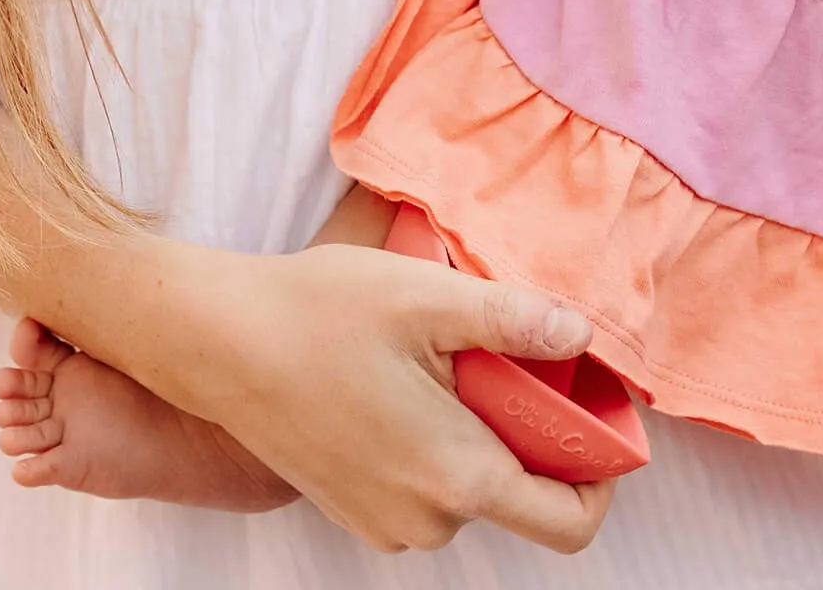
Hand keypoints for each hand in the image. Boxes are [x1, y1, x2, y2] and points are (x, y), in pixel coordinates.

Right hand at [109, 239, 614, 554]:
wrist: (219, 342)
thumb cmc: (322, 315)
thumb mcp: (433, 299)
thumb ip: (517, 322)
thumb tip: (582, 335)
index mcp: (456, 477)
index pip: (567, 519)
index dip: (602, 472)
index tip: (599, 413)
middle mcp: (424, 520)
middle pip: (522, 494)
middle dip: (536, 431)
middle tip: (517, 356)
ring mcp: (384, 522)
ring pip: (473, 483)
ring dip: (484, 429)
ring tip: (455, 357)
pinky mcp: (355, 507)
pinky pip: (429, 484)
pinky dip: (443, 439)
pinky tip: (417, 378)